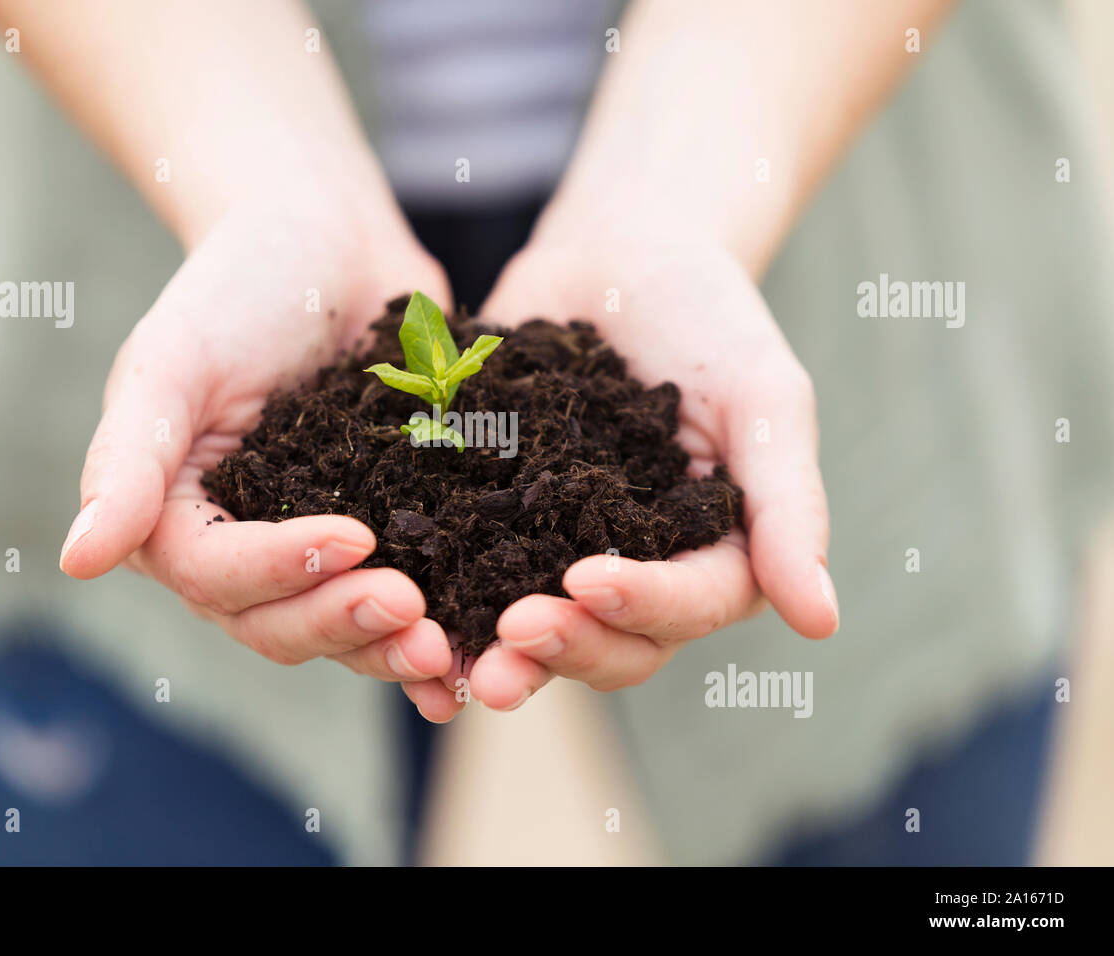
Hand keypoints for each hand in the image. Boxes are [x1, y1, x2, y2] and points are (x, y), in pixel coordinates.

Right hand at [59, 198, 456, 683]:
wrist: (330, 241)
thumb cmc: (239, 286)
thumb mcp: (174, 361)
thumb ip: (127, 459)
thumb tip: (78, 561)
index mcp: (175, 516)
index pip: (216, 572)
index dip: (282, 569)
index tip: (358, 537)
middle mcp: (241, 548)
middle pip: (278, 622)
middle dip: (343, 621)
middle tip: (413, 611)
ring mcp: (312, 548)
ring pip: (340, 628)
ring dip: (388, 646)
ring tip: (446, 649)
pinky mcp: (383, 535)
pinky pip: (405, 595)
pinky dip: (436, 627)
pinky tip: (474, 648)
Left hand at [402, 233, 837, 720]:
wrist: (620, 254)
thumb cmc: (709, 318)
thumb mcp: (765, 399)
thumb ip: (788, 504)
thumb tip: (823, 622)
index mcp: (715, 553)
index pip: (690, 604)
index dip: (643, 605)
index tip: (590, 582)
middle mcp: (639, 569)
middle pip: (612, 640)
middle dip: (564, 646)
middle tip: (512, 637)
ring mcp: (562, 551)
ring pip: (537, 625)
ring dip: (498, 648)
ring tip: (449, 656)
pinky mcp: (496, 521)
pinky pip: (468, 569)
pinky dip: (439, 594)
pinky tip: (399, 596)